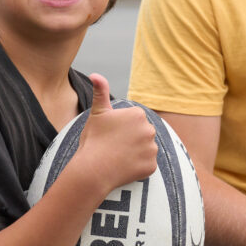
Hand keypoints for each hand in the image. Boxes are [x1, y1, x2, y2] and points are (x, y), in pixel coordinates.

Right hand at [74, 74, 158, 193]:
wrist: (93, 170)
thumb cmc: (94, 140)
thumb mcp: (97, 113)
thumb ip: (101, 92)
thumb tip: (95, 75)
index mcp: (138, 114)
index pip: (134, 120)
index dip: (121, 128)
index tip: (111, 134)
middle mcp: (149, 129)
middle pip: (142, 134)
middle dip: (131, 139)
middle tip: (114, 147)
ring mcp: (152, 149)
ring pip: (145, 149)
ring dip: (135, 153)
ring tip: (118, 157)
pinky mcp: (152, 166)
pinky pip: (147, 164)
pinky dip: (138, 167)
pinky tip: (124, 167)